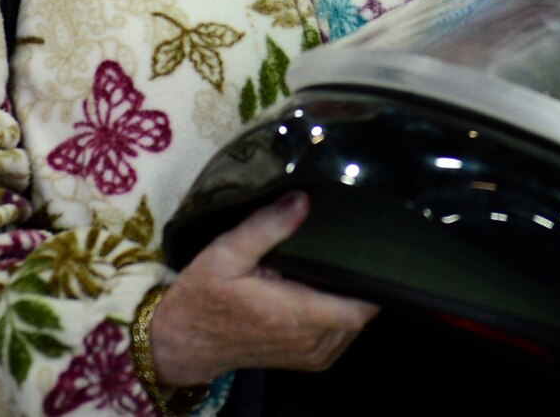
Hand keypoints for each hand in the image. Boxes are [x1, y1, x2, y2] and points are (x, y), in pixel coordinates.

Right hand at [147, 192, 378, 386]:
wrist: (183, 342)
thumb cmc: (204, 295)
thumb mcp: (226, 253)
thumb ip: (266, 226)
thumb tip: (302, 200)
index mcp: (295, 316)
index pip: (359, 308)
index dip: (376, 280)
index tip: (377, 248)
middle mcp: (310, 342)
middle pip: (362, 312)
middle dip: (363, 280)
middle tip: (357, 244)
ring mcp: (312, 355)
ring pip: (355, 323)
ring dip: (351, 296)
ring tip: (341, 261)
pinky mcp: (309, 359)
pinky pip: (342, 333)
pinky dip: (341, 311)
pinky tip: (327, 286)